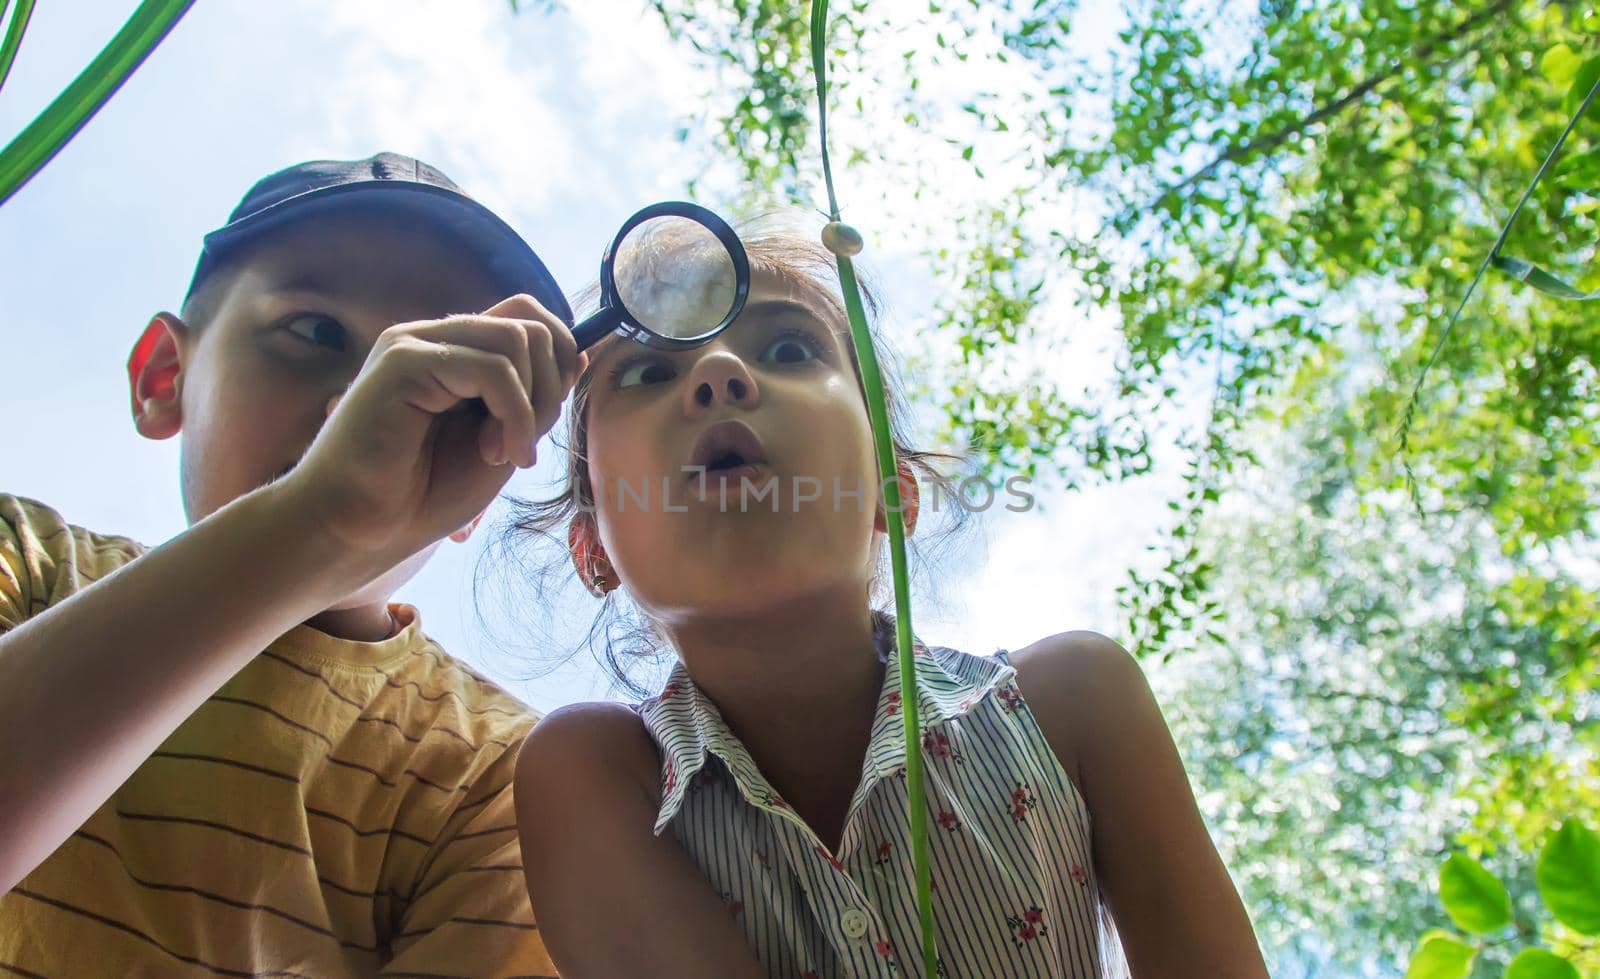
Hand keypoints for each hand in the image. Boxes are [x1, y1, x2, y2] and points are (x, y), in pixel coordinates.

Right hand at [280, 294, 584, 560]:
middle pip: (531, 322)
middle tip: (520, 444)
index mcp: (453, 352)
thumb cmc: (420, 495)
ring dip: (530, 406)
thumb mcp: (499, 441)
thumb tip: (579, 353)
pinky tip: (494, 455)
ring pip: (519, 339)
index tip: (539, 423)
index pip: (528, 317)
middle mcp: (433, 337)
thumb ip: (532, 398)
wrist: (356, 531)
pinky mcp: (403, 361)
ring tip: (501, 452)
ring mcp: (415, 343)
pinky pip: (494, 368)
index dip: (557, 363)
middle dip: (549, 388)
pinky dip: (513, 415)